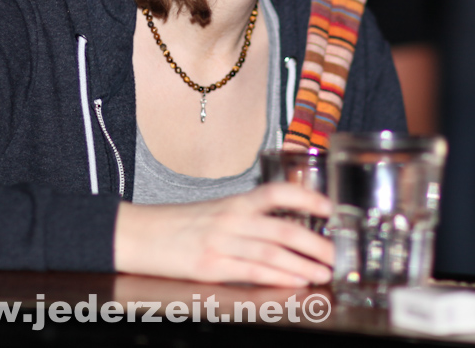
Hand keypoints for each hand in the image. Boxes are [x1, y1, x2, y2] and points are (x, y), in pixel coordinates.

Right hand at [115, 182, 333, 286]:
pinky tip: (295, 282)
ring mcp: (221, 243)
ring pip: (272, 252)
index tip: (330, 208)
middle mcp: (231, 219)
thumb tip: (287, 228)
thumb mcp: (217, 211)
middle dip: (316, 243)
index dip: (307, 197)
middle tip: (339, 254)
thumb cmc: (179, 224)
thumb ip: (249, 217)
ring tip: (324, 272)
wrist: (136, 234)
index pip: (277, 192)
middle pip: (283, 228)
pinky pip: (251, 272)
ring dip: (303, 264)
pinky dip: (277, 277)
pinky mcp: (210, 268)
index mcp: (235, 202)